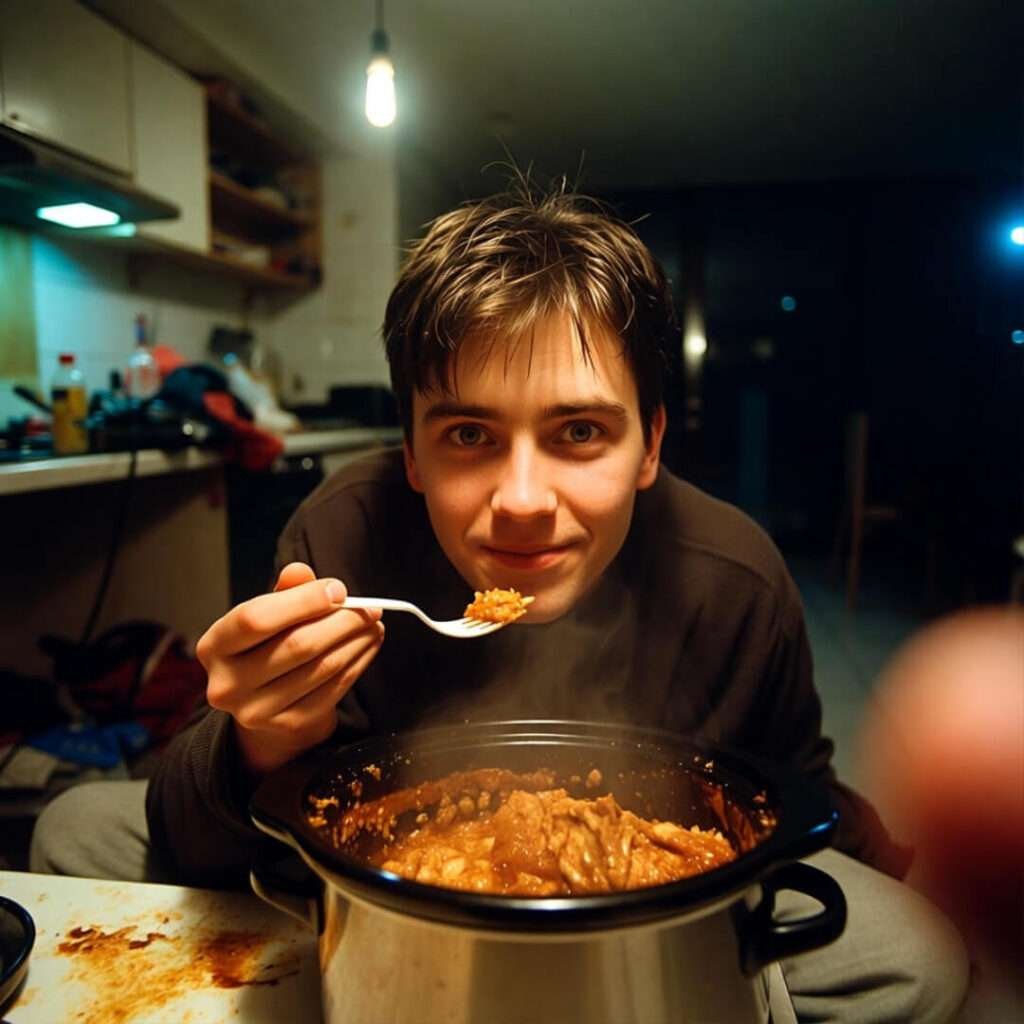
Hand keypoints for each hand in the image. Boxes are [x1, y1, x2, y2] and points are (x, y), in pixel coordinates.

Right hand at [197, 562, 383, 776]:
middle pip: (296, 645)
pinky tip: (368, 645)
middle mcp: (228, 683)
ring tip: (373, 624)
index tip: (338, 589)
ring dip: (356, 641)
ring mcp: (257, 711)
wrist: (267, 707)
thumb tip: (300, 571)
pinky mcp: (289, 725)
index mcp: (215, 646)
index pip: (256, 619)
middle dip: (342, 621)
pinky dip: (358, 663)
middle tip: (370, 608)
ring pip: (322, 667)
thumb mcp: (268, 616)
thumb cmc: (267, 647)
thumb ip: (284, 591)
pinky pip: (334, 689)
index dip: (301, 601)